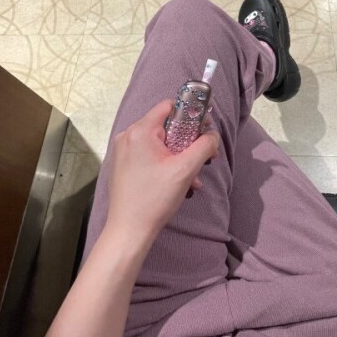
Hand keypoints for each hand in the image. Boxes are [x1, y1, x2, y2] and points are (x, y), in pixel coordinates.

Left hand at [105, 99, 219, 248]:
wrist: (129, 230)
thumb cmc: (155, 198)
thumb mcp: (186, 169)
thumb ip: (204, 146)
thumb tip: (212, 135)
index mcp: (140, 131)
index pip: (169, 106)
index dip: (190, 115)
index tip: (204, 132)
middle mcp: (128, 136)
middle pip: (166, 127)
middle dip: (187, 142)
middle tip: (202, 159)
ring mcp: (124, 151)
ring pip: (160, 144)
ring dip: (180, 157)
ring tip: (193, 178)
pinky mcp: (124, 166)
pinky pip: (150, 156)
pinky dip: (167, 165)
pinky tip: (179, 184)